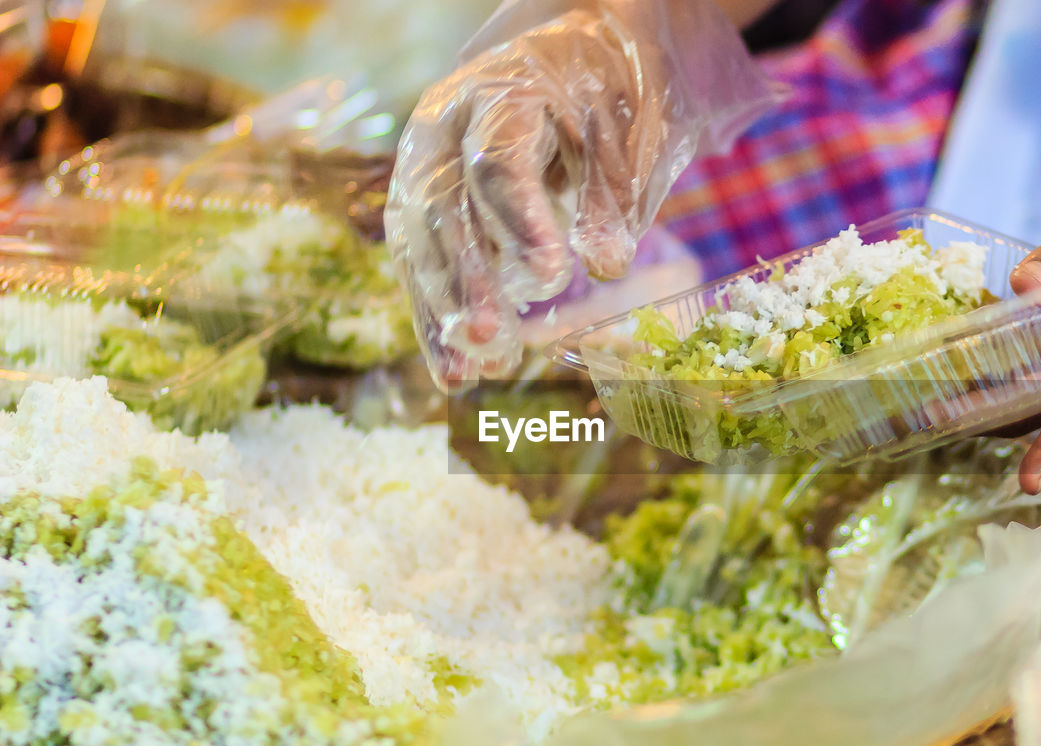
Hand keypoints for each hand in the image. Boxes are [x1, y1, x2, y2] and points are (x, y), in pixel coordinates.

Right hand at [383, 0, 779, 389]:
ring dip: (443, 311)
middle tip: (491, 338)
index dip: (520, 222)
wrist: (549, 69)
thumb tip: (607, 265)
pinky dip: (434, 320)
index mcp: (497, 97)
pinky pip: (416, 266)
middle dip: (466, 280)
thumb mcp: (616, 133)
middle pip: (444, 209)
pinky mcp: (415, 210)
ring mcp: (420, 170)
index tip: (551, 277)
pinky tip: (451, 370)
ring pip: (417, 243)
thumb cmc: (591, 99)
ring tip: (471, 368)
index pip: (499, 164)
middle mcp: (442, 131)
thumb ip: (608, 195)